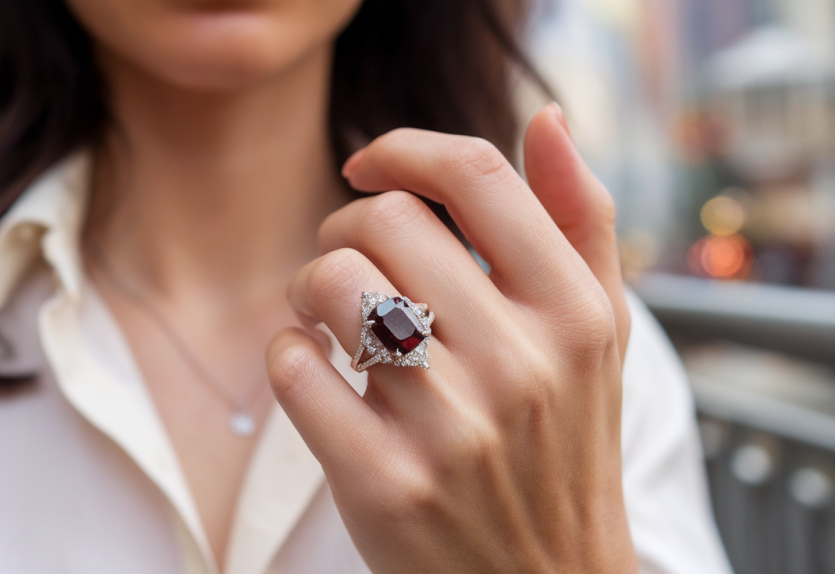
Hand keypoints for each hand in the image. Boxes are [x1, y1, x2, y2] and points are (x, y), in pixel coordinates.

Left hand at [265, 103, 635, 572]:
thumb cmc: (564, 445)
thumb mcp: (600, 334)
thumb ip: (580, 222)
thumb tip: (546, 118)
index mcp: (577, 314)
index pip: (476, 176)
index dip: (405, 148)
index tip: (368, 164)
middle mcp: (522, 366)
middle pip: (387, 222)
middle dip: (345, 229)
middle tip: (348, 264)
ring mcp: (453, 429)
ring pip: (333, 285)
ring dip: (309, 288)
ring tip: (327, 316)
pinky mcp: (385, 484)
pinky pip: (295, 370)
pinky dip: (289, 357)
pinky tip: (316, 374)